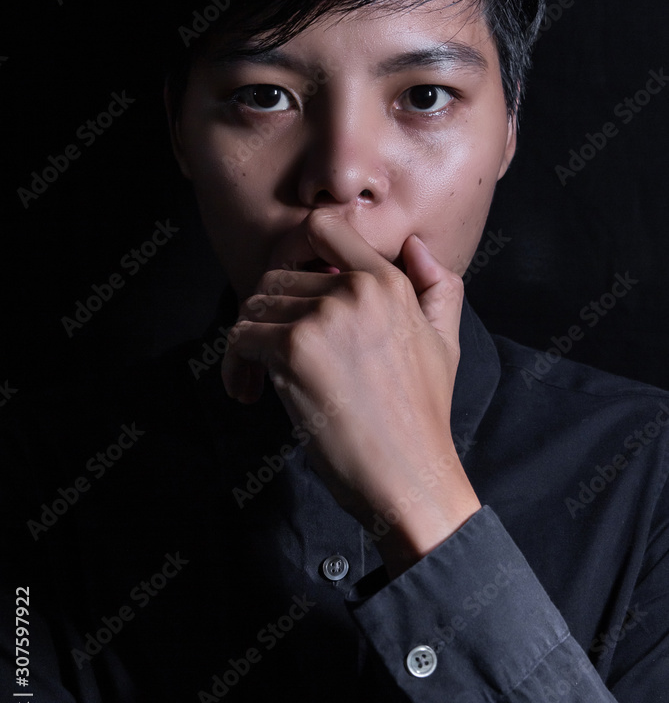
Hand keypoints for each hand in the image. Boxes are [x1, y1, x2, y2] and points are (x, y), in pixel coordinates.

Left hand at [222, 208, 479, 575]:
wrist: (409, 475)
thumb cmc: (422, 416)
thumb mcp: (445, 343)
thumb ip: (438, 288)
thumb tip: (416, 245)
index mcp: (388, 282)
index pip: (321, 227)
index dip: (294, 255)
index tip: (288, 296)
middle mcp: (354, 290)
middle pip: (277, 277)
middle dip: (268, 315)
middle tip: (269, 356)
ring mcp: (323, 318)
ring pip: (254, 307)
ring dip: (248, 342)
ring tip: (259, 378)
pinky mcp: (293, 350)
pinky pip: (240, 339)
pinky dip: (236, 365)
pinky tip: (250, 393)